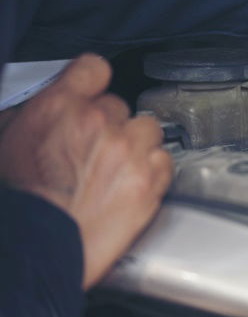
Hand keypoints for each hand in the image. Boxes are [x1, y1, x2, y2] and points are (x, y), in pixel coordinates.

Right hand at [0, 54, 171, 288]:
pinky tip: (129, 183)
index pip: (93, 67)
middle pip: (118, 106)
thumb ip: (29, 116)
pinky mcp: (150, 180)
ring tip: (112, 168)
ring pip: (146, 129)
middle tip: (90, 149)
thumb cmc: (19, 202)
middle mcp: (99, 123)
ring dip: (133, 144)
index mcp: (60, 107)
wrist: (37, 248)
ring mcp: (129, 151)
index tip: (92, 89)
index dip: (92, 80)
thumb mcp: (5, 144)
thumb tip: (37, 107)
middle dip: (107, 124)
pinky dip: (151, 169)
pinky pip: (163, 160)